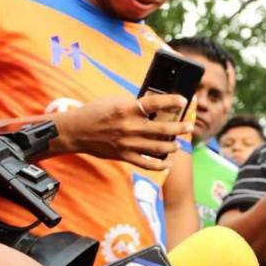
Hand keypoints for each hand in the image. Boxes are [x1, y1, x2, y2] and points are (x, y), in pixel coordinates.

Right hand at [53, 95, 192, 169]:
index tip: (183, 100)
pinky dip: (161, 165)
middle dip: (180, 128)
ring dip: (172, 146)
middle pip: (162, 129)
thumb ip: (133, 104)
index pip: (154, 103)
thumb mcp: (113, 101)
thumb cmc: (94, 113)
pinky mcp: (124, 156)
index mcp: (126, 109)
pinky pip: (147, 164)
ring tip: (178, 144)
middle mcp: (129, 127)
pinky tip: (169, 162)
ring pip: (158, 148)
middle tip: (189, 126)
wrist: (75, 131)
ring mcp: (127, 144)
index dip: (171, 101)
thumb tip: (154, 106)